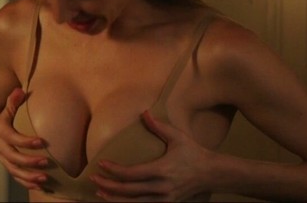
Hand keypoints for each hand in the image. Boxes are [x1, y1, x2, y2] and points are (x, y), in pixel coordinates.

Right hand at [0, 87, 49, 189]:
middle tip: (46, 162)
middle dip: (29, 161)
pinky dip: (26, 182)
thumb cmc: (5, 117)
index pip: (12, 138)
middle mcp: (0, 146)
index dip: (25, 141)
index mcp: (0, 131)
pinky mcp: (8, 165)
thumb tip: (19, 90)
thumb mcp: (7, 108)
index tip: (42, 142)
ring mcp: (3, 157)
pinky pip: (16, 177)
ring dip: (28, 176)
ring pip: (14, 170)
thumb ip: (13, 100)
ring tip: (44, 178)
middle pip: (12, 157)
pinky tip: (40, 185)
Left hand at [90, 110, 211, 200]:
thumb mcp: (178, 137)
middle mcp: (162, 187)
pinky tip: (117, 201)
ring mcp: (165, 198)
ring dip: (115, 199)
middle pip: (128, 190)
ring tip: (99, 193)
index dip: (114, 170)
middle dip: (108, 185)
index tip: (101, 164)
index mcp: (162, 170)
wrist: (213, 174)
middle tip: (93, 179)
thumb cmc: (194, 153)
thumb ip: (160, 126)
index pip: (131, 173)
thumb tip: (144, 112)